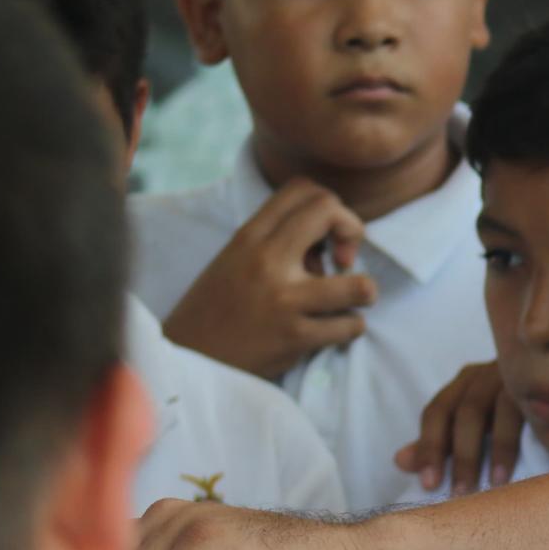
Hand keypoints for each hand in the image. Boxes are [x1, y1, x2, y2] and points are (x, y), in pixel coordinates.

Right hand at [163, 180, 375, 379]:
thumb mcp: (235, 261)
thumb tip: (334, 239)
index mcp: (248, 237)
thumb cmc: (216, 309)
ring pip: (358, 283)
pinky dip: (350, 328)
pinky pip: (350, 325)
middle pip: (329, 210)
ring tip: (350, 300)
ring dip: (363, 291)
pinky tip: (333, 330)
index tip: (327, 235)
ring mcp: (283, 300)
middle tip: (345, 261)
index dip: (330, 206)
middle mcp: (265, 260)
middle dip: (353, 231)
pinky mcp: (294, 337)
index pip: (302, 188)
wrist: (185, 361)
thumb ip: (277, 241)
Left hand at [393, 360, 522, 494]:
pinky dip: (525, 436)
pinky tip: (526, 461)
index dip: (430, 447)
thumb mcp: (469, 427)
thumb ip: (437, 443)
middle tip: (459, 492)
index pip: (437, 412)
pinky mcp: (545, 383)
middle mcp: (487, 374)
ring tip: (493, 483)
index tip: (429, 485)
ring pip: (502, 408)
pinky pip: (532, 407)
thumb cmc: (506, 413)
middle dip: (462, 454)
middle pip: (466, 411)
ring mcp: (517, 374)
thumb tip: (399, 460)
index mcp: (465, 383)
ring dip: (497, 448)